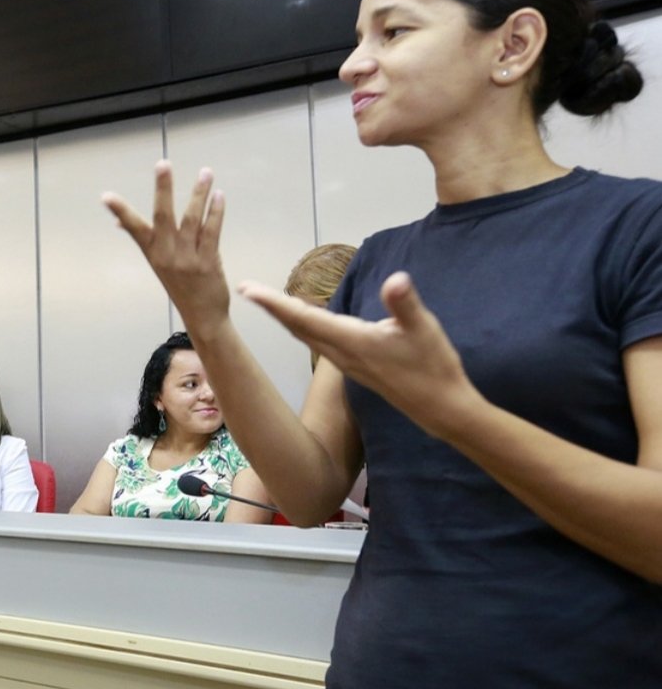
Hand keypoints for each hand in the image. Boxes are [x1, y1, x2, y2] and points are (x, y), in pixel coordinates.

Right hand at [102, 160, 231, 332]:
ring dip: (199, 194)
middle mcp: (166, 255)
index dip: (120, 212)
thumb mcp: (158, 263)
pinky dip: (216, 212)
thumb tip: (119, 222)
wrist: (202, 315)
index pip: (133, 228)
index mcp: (152, 253)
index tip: (106, 196)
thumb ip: (143, 239)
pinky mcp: (208, 262)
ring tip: (205, 173)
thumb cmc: (180, 285)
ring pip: (191, 219)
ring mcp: (187, 259)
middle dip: (163, 189)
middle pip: (163, 216)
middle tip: (162, 164)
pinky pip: (211, 231)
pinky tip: (218, 197)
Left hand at [239, 271, 478, 438]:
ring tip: (268, 300)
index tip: (249, 289)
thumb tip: (396, 279)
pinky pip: (318, 341)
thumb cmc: (433, 367)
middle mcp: (341, 352)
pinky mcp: (354, 366)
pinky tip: (304, 318)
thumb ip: (405, 305)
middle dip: (271, 307)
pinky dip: (304, 325)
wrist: (441, 408)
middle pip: (297, 326)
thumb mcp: (424, 329)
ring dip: (285, 317)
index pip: (303, 317)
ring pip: (306, 335)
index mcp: (351, 341)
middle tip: (247, 288)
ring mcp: (346, 362)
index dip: (275, 303)